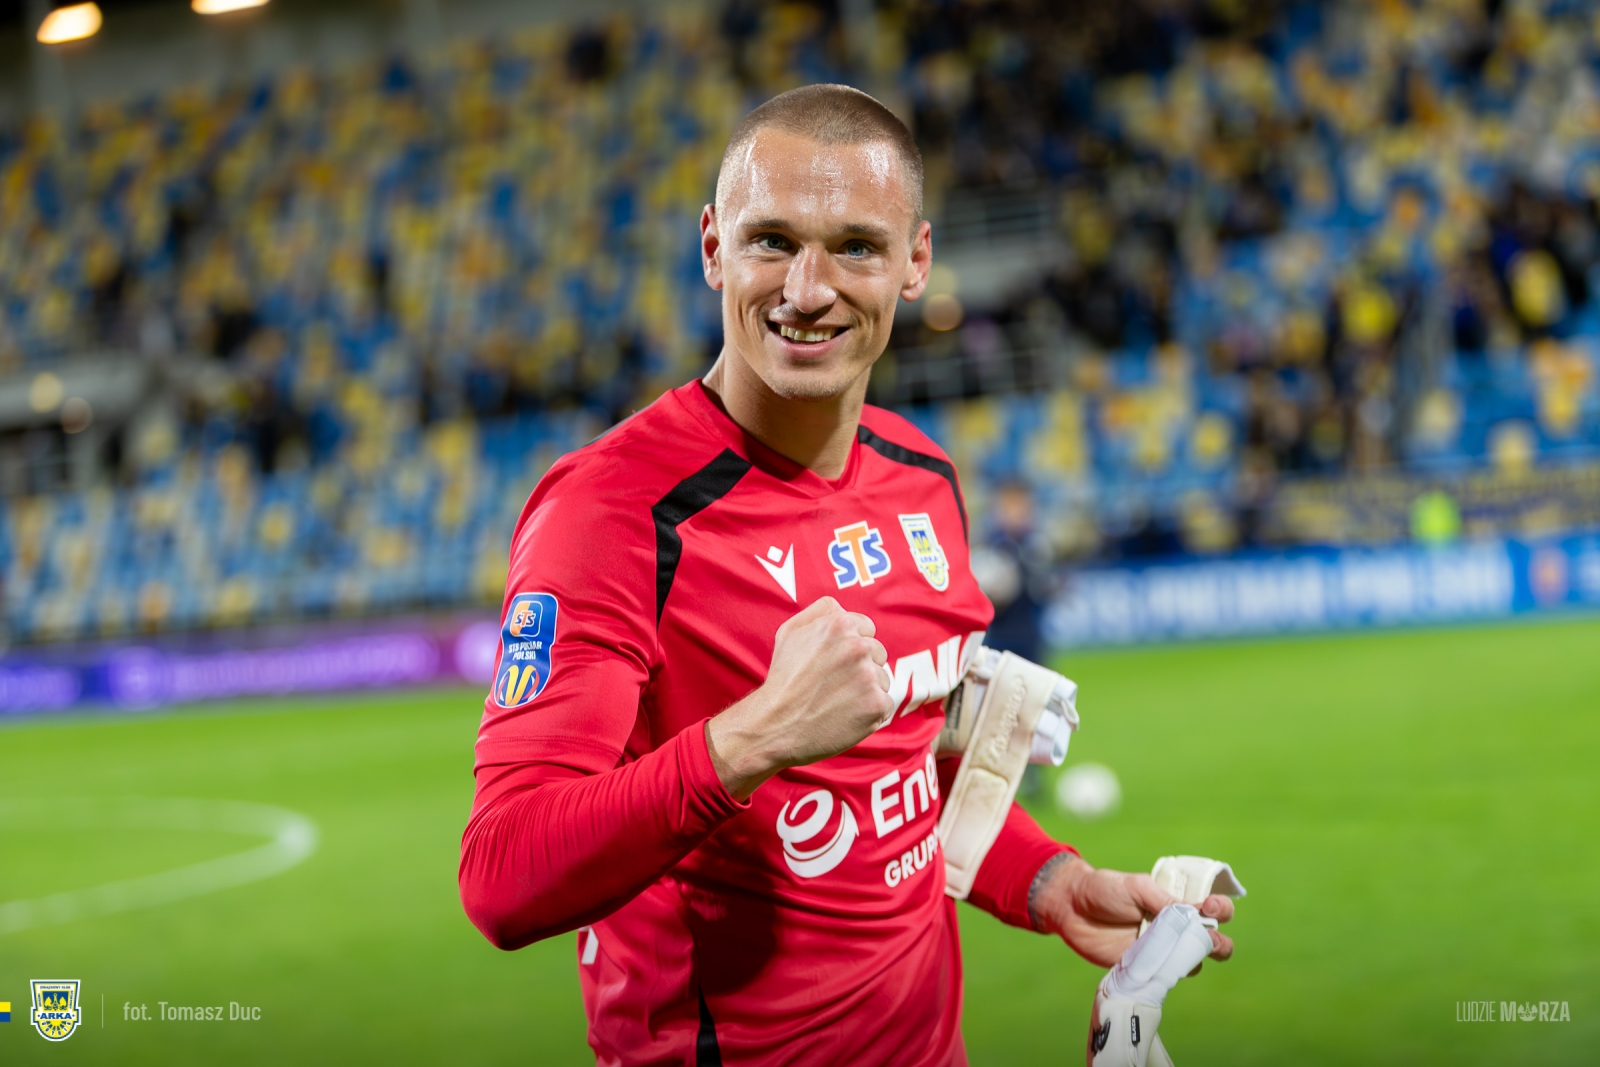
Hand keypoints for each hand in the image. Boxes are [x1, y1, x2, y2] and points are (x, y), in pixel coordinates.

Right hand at [706, 596, 892, 799]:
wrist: (775, 724)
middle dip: (861, 667)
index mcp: (840, 624)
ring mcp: (869, 676)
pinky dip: (870, 712)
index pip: (867, 629)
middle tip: (834, 684)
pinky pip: (885, 704)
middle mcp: (858, 646)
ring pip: (883, 679)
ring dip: (867, 690)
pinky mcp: (876, 704)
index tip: (836, 663)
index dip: (852, 647)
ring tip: (838, 701)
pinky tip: (847, 716)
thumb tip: (842, 608)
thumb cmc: (782, 679)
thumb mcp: (789, 632)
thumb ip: (820, 611)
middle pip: (878, 653)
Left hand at [1029, 855, 1233, 968]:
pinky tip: (1163, 968)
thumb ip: (1162, 899)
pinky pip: (1168, 976)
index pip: (1213, 907)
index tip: (1210, 906)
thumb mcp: (1135, 886)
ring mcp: (1162, 949)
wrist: (1071, 908)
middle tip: (1208, 938)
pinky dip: (1171, 974)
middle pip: (1214, 939)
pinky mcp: (1146, 967)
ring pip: (1194, 961)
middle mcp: (1176, 927)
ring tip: (1183, 952)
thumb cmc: (1104, 890)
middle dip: (1220, 941)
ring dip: (1196, 958)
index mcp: (1177, 902)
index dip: (1220, 908)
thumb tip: (1193, 915)